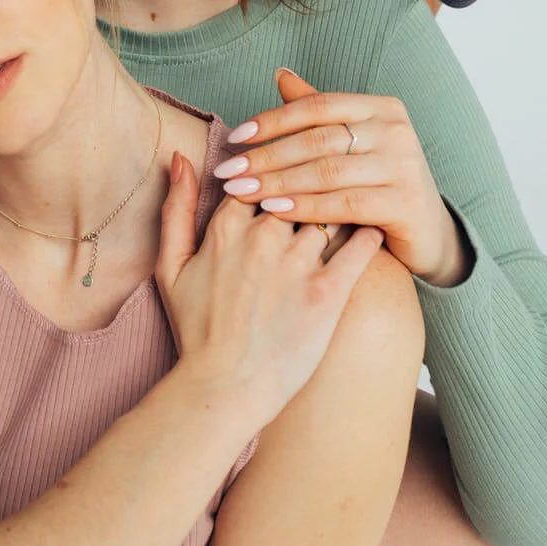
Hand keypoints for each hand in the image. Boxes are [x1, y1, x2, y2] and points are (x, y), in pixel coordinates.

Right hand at [156, 151, 383, 428]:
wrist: (224, 388)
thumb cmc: (197, 329)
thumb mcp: (172, 265)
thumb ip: (175, 208)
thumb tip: (179, 157)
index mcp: (227, 227)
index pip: (258, 176)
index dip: (269, 176)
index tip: (281, 180)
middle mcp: (264, 238)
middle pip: (295, 190)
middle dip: (305, 188)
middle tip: (322, 183)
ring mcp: (297, 265)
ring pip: (328, 213)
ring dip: (337, 208)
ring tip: (352, 204)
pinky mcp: (328, 294)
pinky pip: (359, 249)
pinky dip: (369, 234)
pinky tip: (374, 226)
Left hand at [214, 69, 472, 286]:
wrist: (427, 232)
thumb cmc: (379, 180)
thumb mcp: (351, 141)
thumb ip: (318, 110)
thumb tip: (280, 74)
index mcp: (380, 107)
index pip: (316, 106)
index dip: (272, 120)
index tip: (235, 138)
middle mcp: (395, 129)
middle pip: (317, 140)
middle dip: (265, 156)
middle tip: (228, 171)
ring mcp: (404, 165)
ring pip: (326, 172)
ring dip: (277, 182)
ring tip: (241, 192)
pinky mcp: (405, 203)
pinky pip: (344, 204)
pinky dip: (304, 206)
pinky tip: (273, 210)